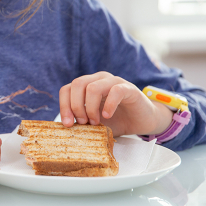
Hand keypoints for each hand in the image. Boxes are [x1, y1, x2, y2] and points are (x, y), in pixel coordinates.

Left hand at [59, 72, 173, 136]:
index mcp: (87, 85)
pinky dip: (108, 105)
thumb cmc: (116, 121)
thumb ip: (81, 121)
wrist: (141, 122)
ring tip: (96, 122)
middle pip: (77, 84)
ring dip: (90, 108)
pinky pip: (115, 91)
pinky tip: (108, 116)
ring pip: (92, 87)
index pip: (67, 89)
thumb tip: (65, 126)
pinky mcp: (128, 88)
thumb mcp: (94, 122)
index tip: (68, 124)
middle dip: (76, 106)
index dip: (64, 106)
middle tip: (83, 123)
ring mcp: (113, 81)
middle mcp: (98, 79)